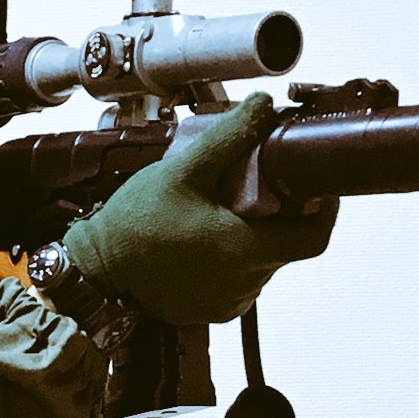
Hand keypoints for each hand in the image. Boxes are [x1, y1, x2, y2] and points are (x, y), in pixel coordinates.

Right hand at [60, 93, 337, 324]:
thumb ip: (229, 138)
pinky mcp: (211, 311)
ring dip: (251, 235)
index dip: (324, 209)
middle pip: (285, 245)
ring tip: (218, 210)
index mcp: (245, 250)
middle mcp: (245, 284)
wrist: (93, 273)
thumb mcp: (182, 171)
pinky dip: (230, 258)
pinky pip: (238, 281)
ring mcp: (228, 302)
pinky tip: (201, 238)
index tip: (316, 184)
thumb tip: (263, 105)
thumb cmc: (133, 225)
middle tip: (250, 184)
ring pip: (261, 262)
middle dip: (276, 214)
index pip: (314, 237)